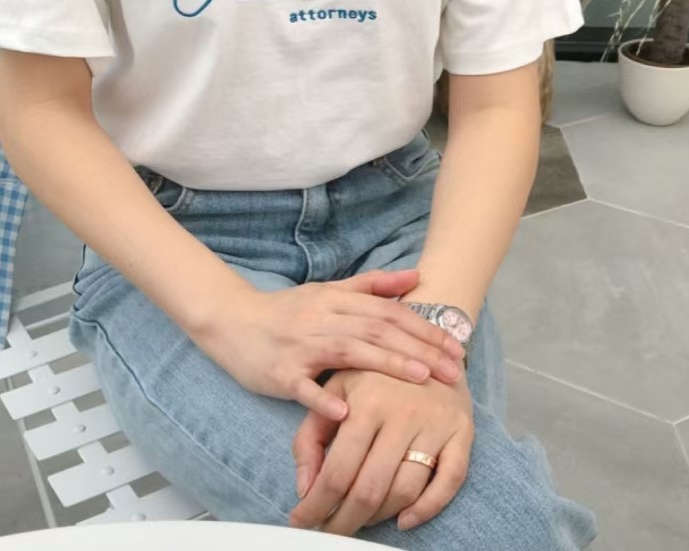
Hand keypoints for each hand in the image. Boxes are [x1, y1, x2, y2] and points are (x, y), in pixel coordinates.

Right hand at [199, 269, 464, 420]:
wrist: (232, 321)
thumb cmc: (287, 310)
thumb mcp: (328, 292)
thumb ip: (372, 285)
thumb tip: (415, 276)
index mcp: (336, 300)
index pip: (388, 312)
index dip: (424, 327)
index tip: (456, 345)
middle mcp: (322, 318)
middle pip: (376, 329)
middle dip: (419, 347)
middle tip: (454, 369)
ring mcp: (300, 345)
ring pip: (348, 351)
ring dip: (387, 363)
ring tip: (421, 378)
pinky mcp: (279, 373)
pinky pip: (303, 387)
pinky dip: (323, 400)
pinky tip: (346, 413)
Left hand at [289, 366, 473, 534]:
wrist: (427, 343)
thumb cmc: (374, 372)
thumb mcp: (335, 389)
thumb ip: (310, 435)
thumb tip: (305, 487)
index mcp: (366, 401)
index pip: (337, 470)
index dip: (317, 505)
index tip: (301, 521)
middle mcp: (402, 413)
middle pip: (370, 488)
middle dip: (345, 521)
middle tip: (329, 532)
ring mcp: (436, 424)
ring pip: (406, 491)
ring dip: (379, 517)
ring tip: (359, 520)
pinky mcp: (462, 432)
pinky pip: (449, 482)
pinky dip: (427, 509)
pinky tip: (404, 520)